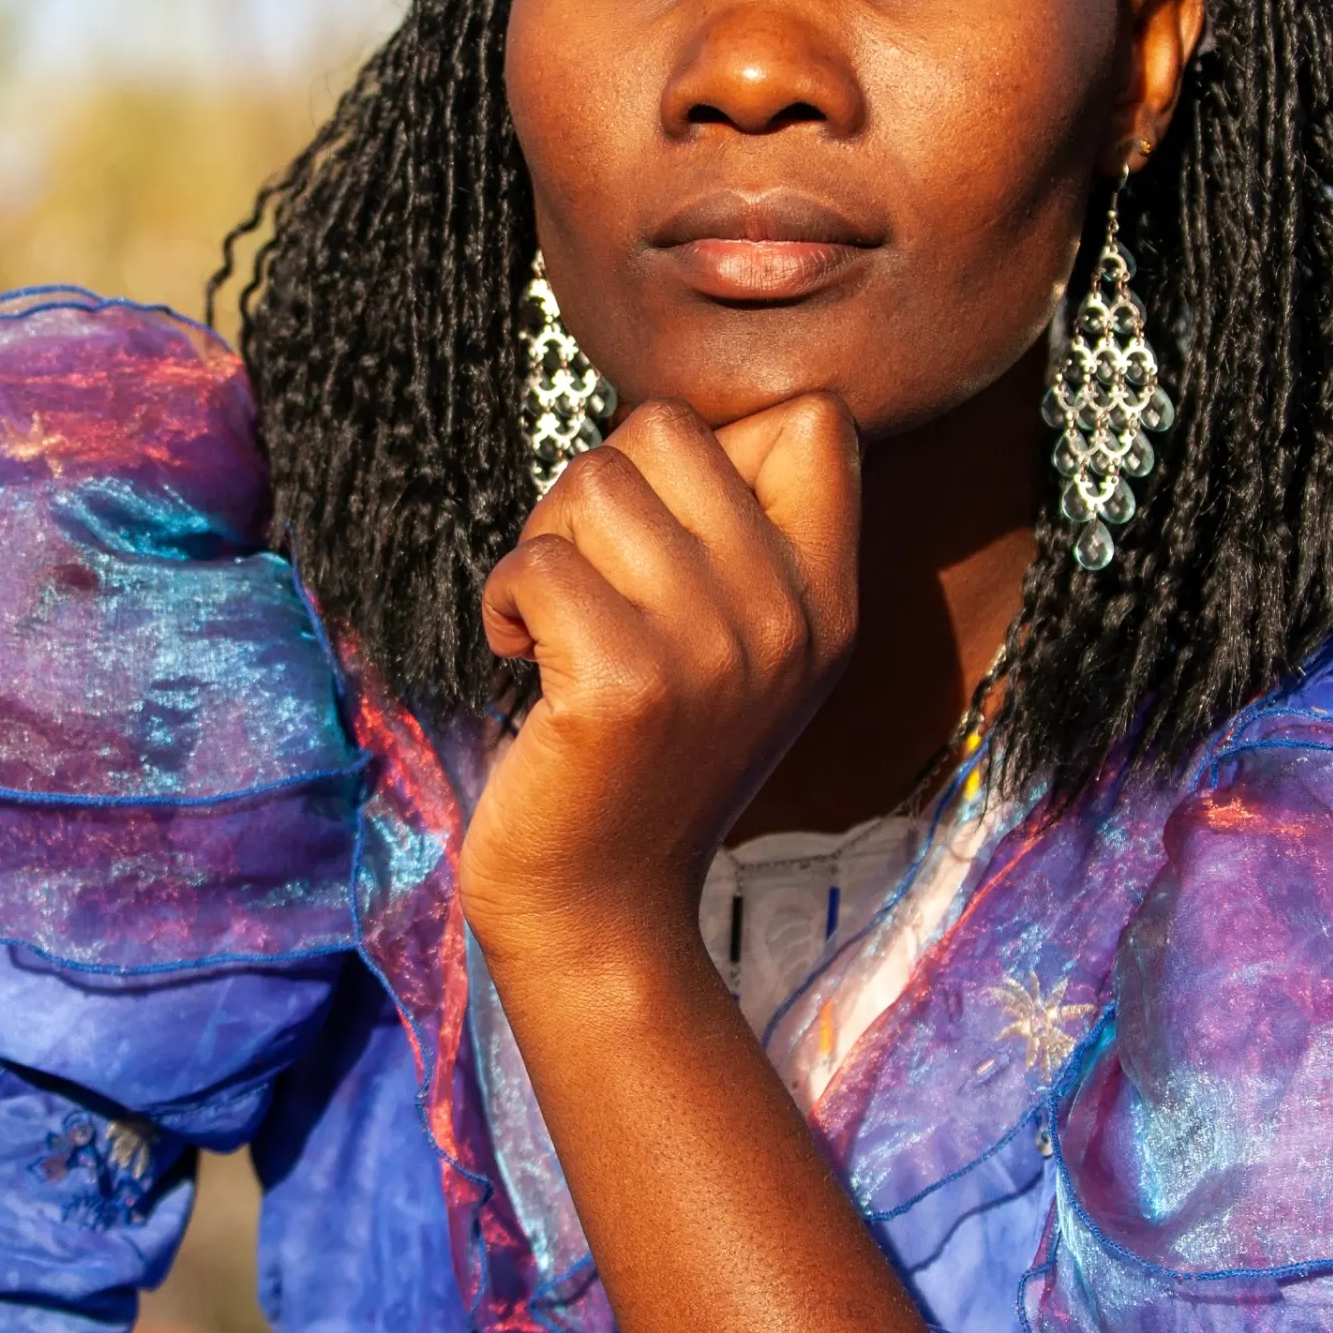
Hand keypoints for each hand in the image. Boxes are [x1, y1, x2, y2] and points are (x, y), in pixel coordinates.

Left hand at [457, 394, 860, 973]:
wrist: (603, 912)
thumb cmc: (644, 761)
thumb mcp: (743, 653)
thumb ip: (743, 539)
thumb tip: (674, 423)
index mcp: (830, 601)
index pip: (815, 420)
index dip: (713, 447)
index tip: (669, 532)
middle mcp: (789, 618)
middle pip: (668, 430)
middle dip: (596, 489)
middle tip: (587, 582)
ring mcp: (712, 651)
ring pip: (591, 483)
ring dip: (543, 545)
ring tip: (553, 625)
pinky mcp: (624, 685)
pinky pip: (536, 561)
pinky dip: (503, 599)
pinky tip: (520, 658)